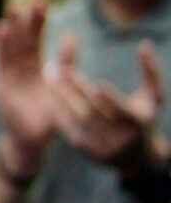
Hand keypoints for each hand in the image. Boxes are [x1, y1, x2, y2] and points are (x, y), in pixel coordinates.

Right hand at [0, 0, 55, 168]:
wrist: (31, 139)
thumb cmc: (48, 116)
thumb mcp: (61, 88)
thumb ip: (66, 63)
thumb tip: (72, 35)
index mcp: (34, 66)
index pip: (35, 37)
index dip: (37, 19)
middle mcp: (18, 66)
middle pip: (19, 38)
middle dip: (21, 19)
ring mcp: (7, 74)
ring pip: (8, 46)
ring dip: (10, 27)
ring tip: (13, 9)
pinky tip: (0, 30)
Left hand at [50, 35, 163, 178]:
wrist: (137, 160)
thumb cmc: (145, 119)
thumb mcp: (153, 98)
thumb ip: (150, 72)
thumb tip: (143, 43)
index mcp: (137, 123)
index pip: (122, 112)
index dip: (111, 100)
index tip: (99, 84)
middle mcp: (118, 137)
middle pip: (93, 112)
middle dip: (75, 90)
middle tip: (58, 68)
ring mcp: (100, 146)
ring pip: (76, 119)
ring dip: (60, 96)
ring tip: (49, 75)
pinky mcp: (85, 149)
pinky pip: (67, 127)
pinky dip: (58, 108)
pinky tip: (50, 91)